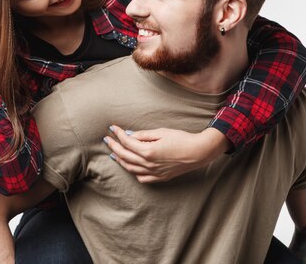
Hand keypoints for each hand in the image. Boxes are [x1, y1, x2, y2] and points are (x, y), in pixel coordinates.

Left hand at [103, 125, 231, 182]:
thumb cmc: (181, 139)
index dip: (118, 134)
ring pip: (131, 168)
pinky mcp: (160, 177)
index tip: (113, 128)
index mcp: (148, 151)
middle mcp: (149, 164)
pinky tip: (131, 166)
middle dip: (114, 147)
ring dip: (121, 160)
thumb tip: (130, 135)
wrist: (198, 152)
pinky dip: (134, 172)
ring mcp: (154, 172)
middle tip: (107, 140)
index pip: (127, 142)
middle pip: (125, 156)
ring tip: (114, 153)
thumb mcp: (161, 132)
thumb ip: (143, 135)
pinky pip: (142, 177)